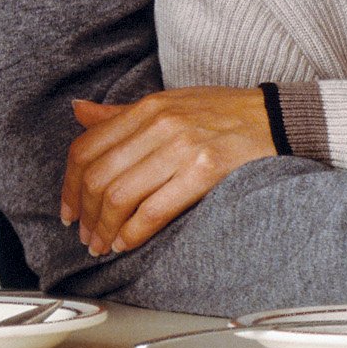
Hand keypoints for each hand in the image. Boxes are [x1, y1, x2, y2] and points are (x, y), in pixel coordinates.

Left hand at [59, 87, 277, 257]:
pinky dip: (133, 232)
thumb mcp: (169, 103)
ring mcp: (182, 148)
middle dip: (86, 214)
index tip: (68, 211)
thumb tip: (78, 111)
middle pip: (99, 176)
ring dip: (105, 228)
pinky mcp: (205, 171)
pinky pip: (154, 209)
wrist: (278, 119)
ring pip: (121, 195)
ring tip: (103, 245)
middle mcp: (160, 125)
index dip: (68, 186)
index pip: (87, 148)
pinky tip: (127, 243)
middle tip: (85, 236)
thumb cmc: (223, 114)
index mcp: (147, 108)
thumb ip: (121, 113)